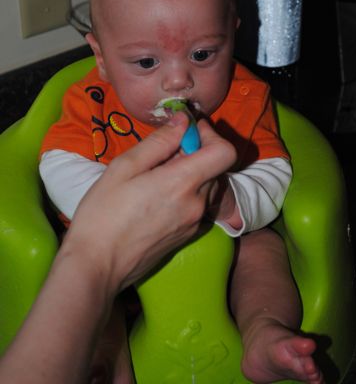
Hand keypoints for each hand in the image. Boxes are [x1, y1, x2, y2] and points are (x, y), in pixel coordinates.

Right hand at [60, 112, 236, 293]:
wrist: (97, 267)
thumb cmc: (103, 214)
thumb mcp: (124, 167)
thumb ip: (159, 142)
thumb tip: (183, 121)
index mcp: (183, 183)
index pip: (225, 152)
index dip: (210, 135)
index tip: (186, 131)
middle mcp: (197, 203)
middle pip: (215, 167)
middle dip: (195, 152)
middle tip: (163, 153)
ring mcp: (195, 222)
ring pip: (207, 185)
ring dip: (191, 173)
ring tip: (156, 176)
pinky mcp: (188, 236)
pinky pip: (198, 204)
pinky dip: (186, 192)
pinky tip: (157, 197)